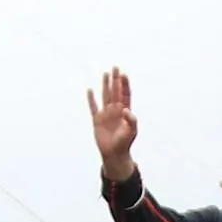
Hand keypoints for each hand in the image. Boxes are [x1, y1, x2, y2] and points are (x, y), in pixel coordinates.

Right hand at [88, 67, 137, 181]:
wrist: (114, 154)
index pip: (125, 94)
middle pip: (115, 92)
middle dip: (115, 80)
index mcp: (125, 112)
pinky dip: (91, 99)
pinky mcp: (97, 120)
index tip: (124, 74)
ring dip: (105, 85)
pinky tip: (90, 90)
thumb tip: (126, 110)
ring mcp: (106, 114)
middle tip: (115, 67)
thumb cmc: (125, 143)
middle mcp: (115, 110)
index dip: (124, 85)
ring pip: (105, 96)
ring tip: (105, 73)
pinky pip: (93, 107)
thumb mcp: (131, 132)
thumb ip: (131, 120)